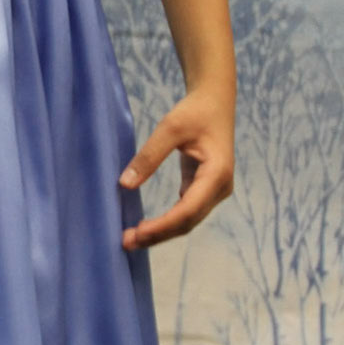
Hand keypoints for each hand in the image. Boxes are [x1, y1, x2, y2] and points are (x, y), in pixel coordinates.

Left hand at [118, 86, 234, 250]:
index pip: (188, 209)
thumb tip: (124, 184)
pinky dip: (166, 222)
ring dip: (161, 232)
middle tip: (126, 242)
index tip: (137, 232)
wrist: (214, 102)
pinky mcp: (204, 189)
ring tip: (131, 239)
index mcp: (216, 173)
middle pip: (188, 222)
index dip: (163, 225)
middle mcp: (219, 188)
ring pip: (187, 221)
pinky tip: (145, 228)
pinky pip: (185, 212)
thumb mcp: (170, 128)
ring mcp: (214, 191)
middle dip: (158, 234)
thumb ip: (149, 156)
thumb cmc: (195, 112)